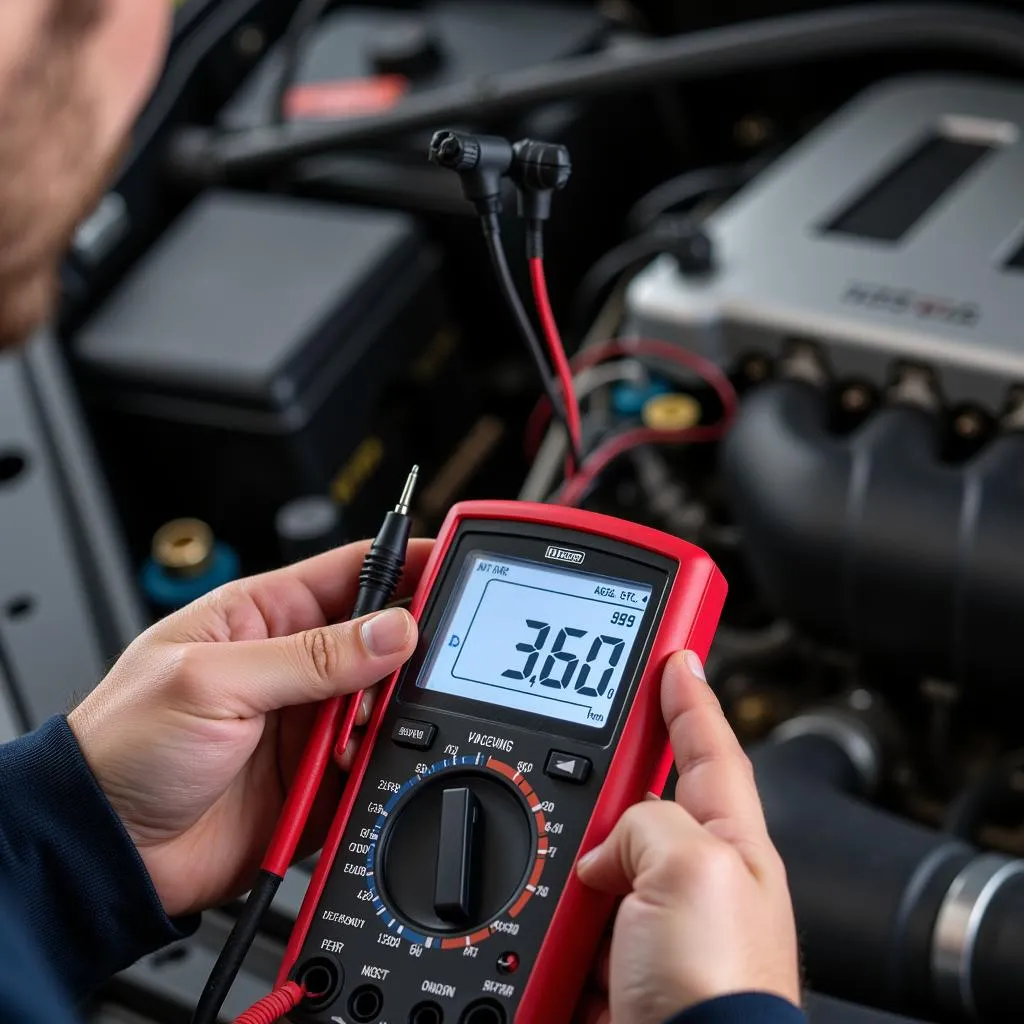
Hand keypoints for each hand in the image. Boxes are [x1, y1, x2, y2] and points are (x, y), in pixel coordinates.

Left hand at [68, 539, 433, 918]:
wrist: (106, 853)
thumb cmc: (124, 747)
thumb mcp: (214, 682)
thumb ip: (311, 657)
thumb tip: (392, 630)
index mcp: (263, 617)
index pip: (352, 573)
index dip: (405, 563)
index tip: (450, 562)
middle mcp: (292, 665)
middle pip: (380, 639)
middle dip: (408, 649)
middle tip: (420, 661)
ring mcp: (307, 722)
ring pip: (385, 704)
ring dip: (391, 714)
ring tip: (369, 724)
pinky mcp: (317, 777)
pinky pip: (373, 762)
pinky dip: (380, 765)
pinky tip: (361, 766)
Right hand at [576, 651, 800, 1023]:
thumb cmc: (718, 997)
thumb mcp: (691, 870)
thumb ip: (645, 822)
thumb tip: (599, 853)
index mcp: (726, 844)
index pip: (706, 744)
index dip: (689, 692)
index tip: (676, 647)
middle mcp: (685, 878)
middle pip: (634, 796)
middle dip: (599, 776)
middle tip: (574, 753)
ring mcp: (641, 921)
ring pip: (585, 857)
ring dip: (563, 860)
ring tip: (558, 877)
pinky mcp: (601, 962)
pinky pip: (560, 917)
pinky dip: (544, 916)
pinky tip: (537, 923)